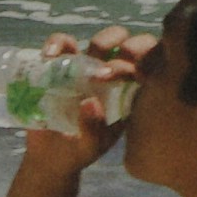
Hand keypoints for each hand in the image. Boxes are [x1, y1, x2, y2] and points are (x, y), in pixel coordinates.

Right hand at [28, 25, 151, 165]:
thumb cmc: (76, 152)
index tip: (124, 77)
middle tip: (108, 70)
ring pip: (103, 40)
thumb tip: (89, 102)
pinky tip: (49, 56)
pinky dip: (57, 43)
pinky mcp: (62, 64)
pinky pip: (63, 44)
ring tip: (86, 61)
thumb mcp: (88, 147)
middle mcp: (113, 78)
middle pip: (132, 46)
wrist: (49, 156)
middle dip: (127, 48)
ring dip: (100, 41)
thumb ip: (92, 129)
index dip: (141, 65)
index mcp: (127, 95)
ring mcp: (89, 69)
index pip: (147, 68)